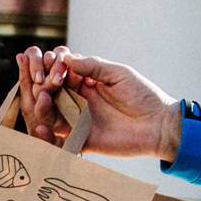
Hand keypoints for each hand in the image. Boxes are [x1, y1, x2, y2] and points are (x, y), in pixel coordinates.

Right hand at [16, 46, 179, 159]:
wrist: (159, 125)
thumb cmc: (143, 96)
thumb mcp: (119, 74)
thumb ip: (93, 66)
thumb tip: (67, 59)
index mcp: (85, 81)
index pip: (59, 70)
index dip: (52, 65)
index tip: (55, 63)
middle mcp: (78, 99)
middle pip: (49, 91)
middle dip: (42, 84)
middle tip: (44, 82)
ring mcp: (78, 120)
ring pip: (49, 114)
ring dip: (41, 107)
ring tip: (43, 100)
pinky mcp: (81, 141)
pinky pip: (59, 142)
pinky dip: (47, 138)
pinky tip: (42, 129)